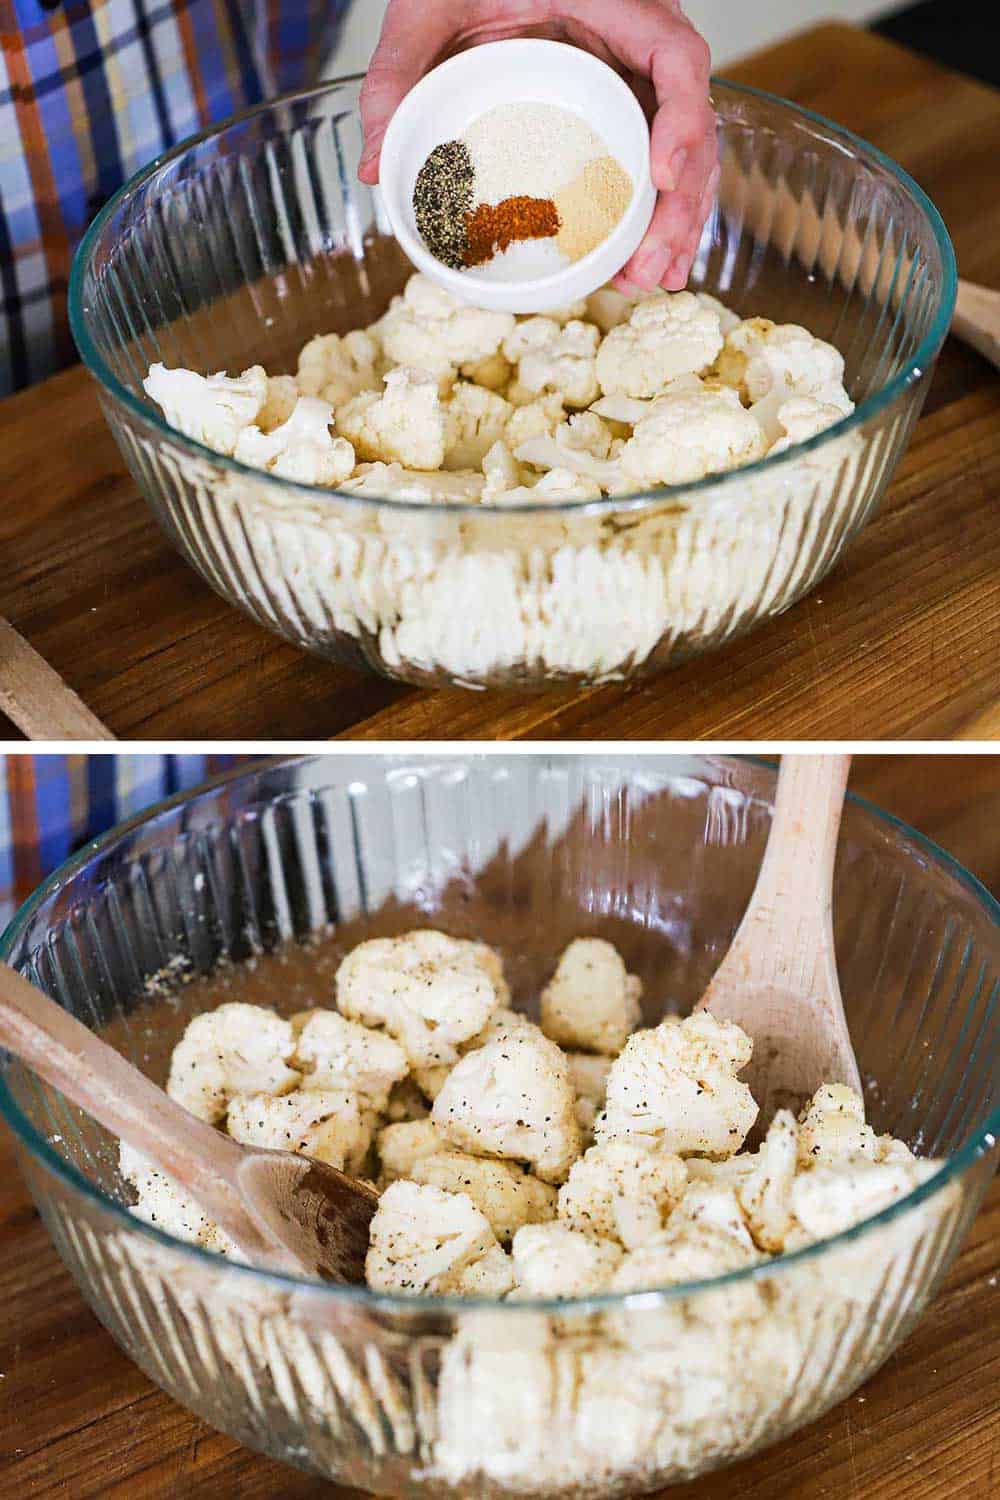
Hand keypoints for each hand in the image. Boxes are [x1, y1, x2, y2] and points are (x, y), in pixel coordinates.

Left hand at [359, 0, 716, 292]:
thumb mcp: (426, 4)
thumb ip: (397, 73)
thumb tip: (374, 163)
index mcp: (612, 1)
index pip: (676, 57)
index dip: (682, 118)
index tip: (661, 176)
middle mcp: (638, 39)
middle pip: (691, 123)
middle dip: (680, 203)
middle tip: (647, 270)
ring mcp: (635, 74)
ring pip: (685, 150)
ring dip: (676, 221)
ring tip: (650, 281)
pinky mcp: (622, 102)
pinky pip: (657, 156)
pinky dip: (657, 211)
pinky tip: (642, 261)